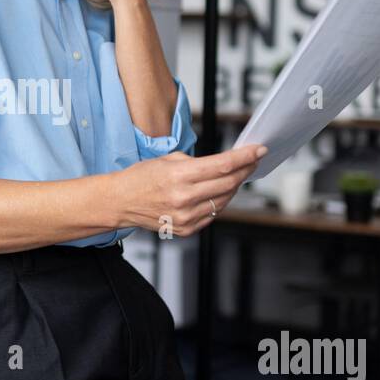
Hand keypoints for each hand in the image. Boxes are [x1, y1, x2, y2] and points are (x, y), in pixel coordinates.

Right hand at [114, 143, 266, 237]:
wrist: (120, 202)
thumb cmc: (140, 178)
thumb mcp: (168, 160)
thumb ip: (197, 162)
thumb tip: (224, 164)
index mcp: (179, 176)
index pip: (222, 165)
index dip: (244, 157)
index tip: (258, 150)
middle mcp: (184, 198)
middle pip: (228, 182)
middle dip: (245, 170)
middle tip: (253, 161)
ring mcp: (186, 216)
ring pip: (224, 200)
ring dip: (234, 186)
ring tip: (237, 175)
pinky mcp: (186, 229)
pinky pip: (213, 214)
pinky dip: (220, 201)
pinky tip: (219, 192)